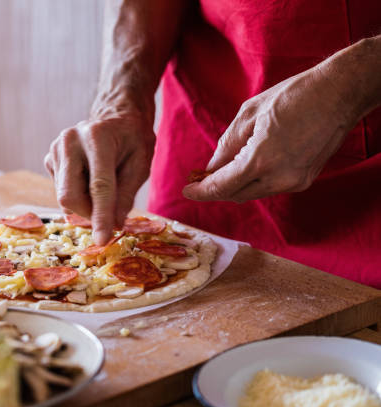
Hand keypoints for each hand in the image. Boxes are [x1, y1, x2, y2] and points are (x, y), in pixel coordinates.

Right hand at [45, 113, 154, 243]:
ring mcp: (55, 149)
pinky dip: (78, 195)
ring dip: (85, 205)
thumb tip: (114, 224)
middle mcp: (70, 140)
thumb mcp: (141, 163)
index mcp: (98, 137)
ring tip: (104, 189)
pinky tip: (90, 180)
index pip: (98, 186)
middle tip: (109, 216)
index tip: (102, 240)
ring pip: (64, 197)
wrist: (115, 116)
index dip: (101, 216)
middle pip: (70, 195)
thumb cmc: (132, 139)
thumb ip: (127, 194)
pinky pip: (61, 191)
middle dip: (89, 214)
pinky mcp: (49, 159)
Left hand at [182, 66, 357, 202]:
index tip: (186, 191)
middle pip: (235, 195)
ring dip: (234, 186)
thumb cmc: (293, 96)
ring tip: (219, 172)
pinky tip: (246, 167)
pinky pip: (269, 187)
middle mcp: (279, 178)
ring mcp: (294, 182)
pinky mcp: (304, 180)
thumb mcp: (249, 114)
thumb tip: (211, 168)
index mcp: (261, 160)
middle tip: (198, 180)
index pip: (222, 187)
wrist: (339, 93)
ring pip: (252, 193)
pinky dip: (253, 181)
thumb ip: (227, 145)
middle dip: (214, 189)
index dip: (201, 191)